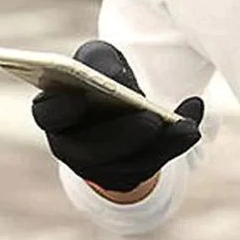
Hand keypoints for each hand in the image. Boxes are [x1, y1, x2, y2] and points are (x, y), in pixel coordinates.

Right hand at [32, 40, 203, 192]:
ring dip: (156, 147)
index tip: (81, 97)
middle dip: (123, 136)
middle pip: (91, 151)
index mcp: (53, 113)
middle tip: (152, 119)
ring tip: (183, 126)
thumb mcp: (98, 60)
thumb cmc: (100, 80)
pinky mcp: (125, 178)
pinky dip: (174, 147)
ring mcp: (96, 170)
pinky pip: (150, 168)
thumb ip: (99, 60)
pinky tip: (192, 126)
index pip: (47, 114)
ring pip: (125, 166)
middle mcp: (69, 148)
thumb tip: (115, 79)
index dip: (62, 109)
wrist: (115, 111)